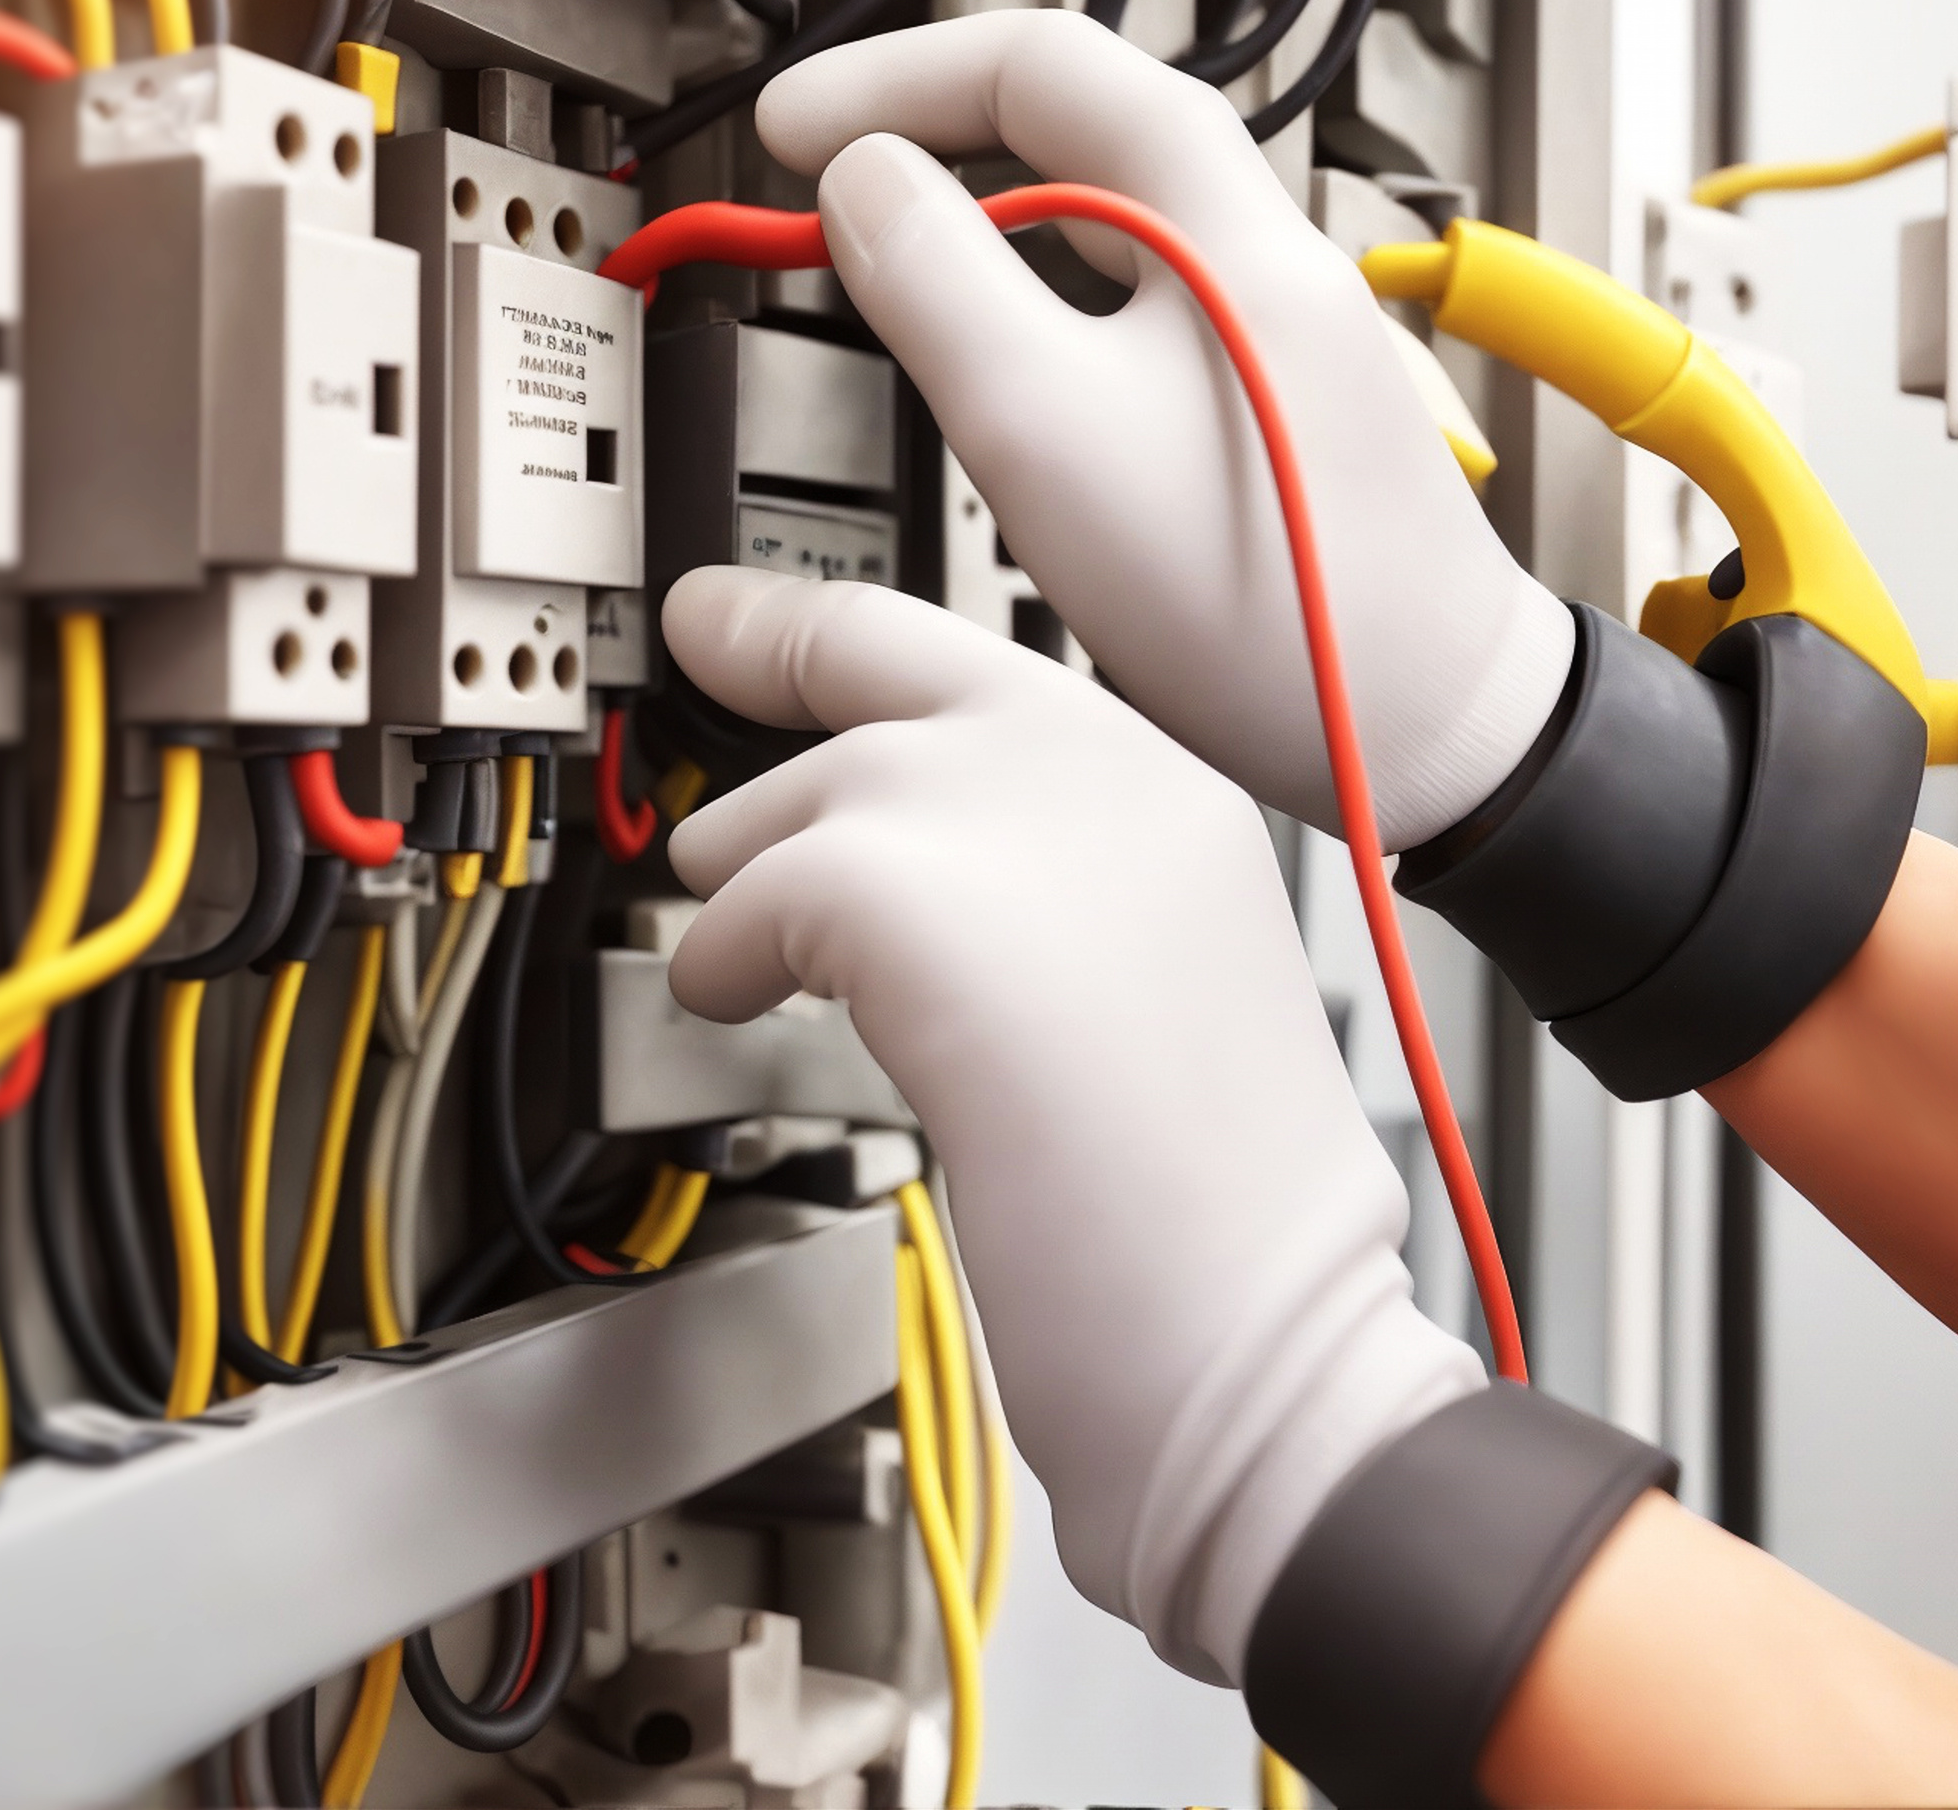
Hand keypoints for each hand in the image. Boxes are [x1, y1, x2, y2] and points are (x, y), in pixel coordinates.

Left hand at [658, 566, 1481, 1682]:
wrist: (1253, 1334)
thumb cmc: (1211, 1230)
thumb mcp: (1141, 992)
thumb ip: (1037, 896)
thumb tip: (894, 878)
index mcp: (1173, 798)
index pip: (977, 658)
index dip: (845, 642)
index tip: (758, 625)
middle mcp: (1112, 773)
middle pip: (878, 666)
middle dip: (773, 695)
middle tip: (705, 674)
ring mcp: (1020, 816)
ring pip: (802, 790)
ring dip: (753, 888)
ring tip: (761, 971)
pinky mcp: (917, 894)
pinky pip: (753, 894)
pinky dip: (727, 962)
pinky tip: (748, 1014)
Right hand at [756, 9, 1568, 847]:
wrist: (1431, 732)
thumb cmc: (1268, 604)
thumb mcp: (1047, 431)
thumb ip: (937, 285)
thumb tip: (863, 183)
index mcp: (1221, 229)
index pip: (1043, 63)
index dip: (896, 76)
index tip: (796, 126)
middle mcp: (1262, 258)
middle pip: (1080, 125)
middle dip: (934, 129)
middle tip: (826, 175)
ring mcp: (1275, 334)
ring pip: (1106, 218)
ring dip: (981, 212)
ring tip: (885, 257)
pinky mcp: (1270, 411)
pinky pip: (1130, 305)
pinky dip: (1034, 296)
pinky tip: (997, 364)